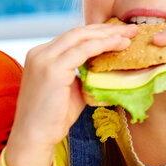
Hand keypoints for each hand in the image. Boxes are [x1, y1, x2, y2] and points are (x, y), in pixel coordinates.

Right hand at [6, 22, 135, 165]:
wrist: (35, 137)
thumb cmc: (54, 117)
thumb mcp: (71, 88)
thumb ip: (83, 73)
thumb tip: (106, 66)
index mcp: (42, 55)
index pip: (73, 37)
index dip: (98, 33)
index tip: (120, 33)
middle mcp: (40, 52)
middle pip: (79, 32)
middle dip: (107, 29)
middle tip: (131, 29)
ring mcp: (44, 58)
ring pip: (82, 37)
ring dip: (109, 35)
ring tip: (130, 35)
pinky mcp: (52, 68)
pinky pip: (83, 50)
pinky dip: (104, 44)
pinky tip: (119, 44)